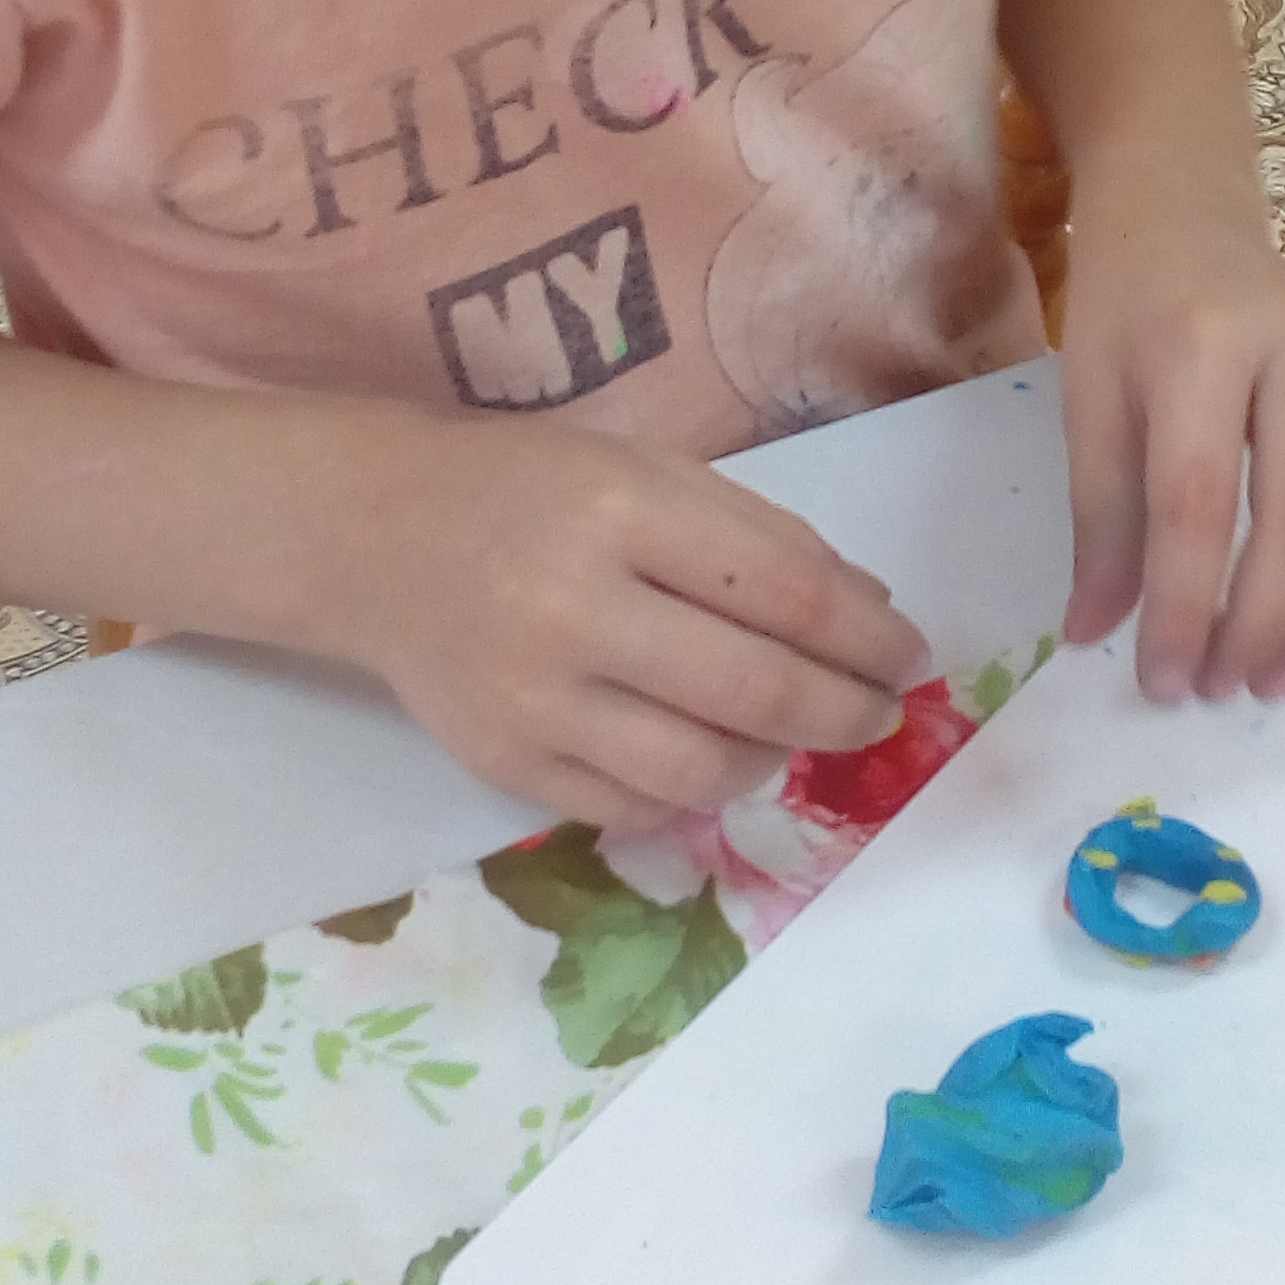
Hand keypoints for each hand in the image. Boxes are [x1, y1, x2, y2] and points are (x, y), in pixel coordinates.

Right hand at [312, 411, 931, 829]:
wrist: (374, 538)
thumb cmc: (532, 490)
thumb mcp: (646, 474)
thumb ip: (760, 537)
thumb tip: (872, 614)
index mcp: (618, 510)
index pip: (786, 591)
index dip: (869, 636)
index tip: (910, 655)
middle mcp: (572, 608)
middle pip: (757, 692)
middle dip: (846, 711)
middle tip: (880, 711)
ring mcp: (532, 699)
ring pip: (701, 772)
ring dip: (773, 760)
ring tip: (787, 734)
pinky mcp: (502, 764)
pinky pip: (631, 810)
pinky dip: (691, 794)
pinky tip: (706, 755)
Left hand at [1055, 196, 1284, 705]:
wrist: (1189, 214)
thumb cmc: (1127, 309)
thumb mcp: (1088, 401)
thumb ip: (1100, 522)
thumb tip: (1096, 636)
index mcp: (1199, 346)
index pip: (1198, 501)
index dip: (1183, 604)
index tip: (1160, 680)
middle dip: (1261, 623)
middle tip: (1219, 690)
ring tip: (1268, 679)